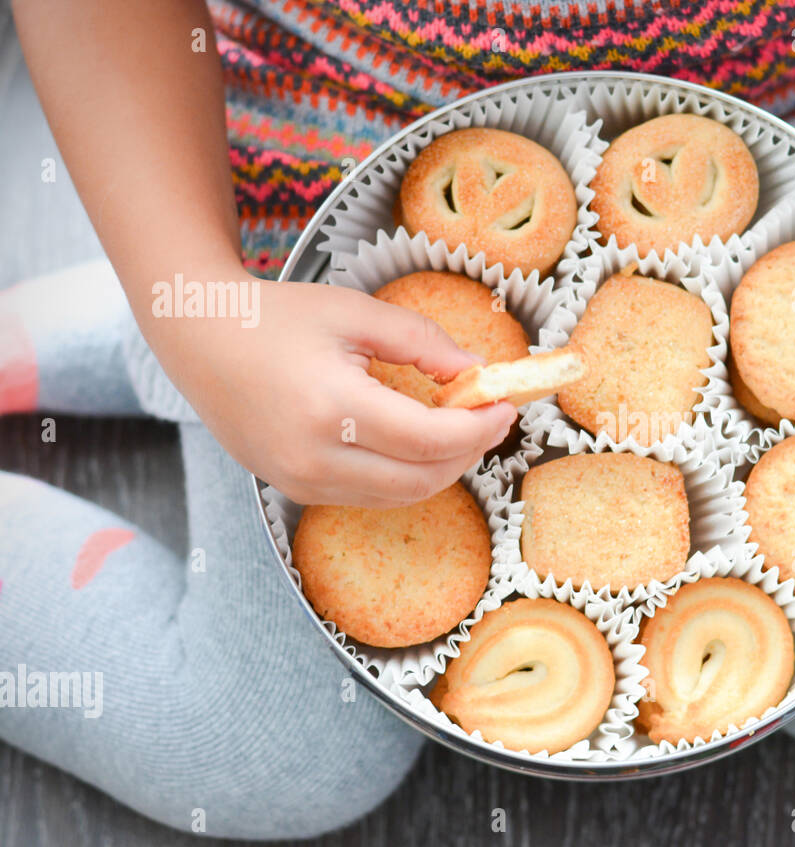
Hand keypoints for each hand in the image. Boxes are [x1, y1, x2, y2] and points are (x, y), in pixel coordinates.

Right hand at [143, 269, 516, 506]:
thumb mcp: (357, 313)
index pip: (431, 439)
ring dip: (442, 468)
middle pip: (423, 478)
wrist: (200, 338)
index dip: (479, 428)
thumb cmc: (277, 317)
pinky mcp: (295, 489)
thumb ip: (424, 342)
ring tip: (463, 429)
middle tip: (492, 418)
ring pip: (400, 496)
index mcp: (332, 407)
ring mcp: (301, 481)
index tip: (506, 406)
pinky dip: (406, 475)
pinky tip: (420, 442)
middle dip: (469, 451)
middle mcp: (314, 457)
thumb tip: (477, 372)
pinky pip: (370, 496)